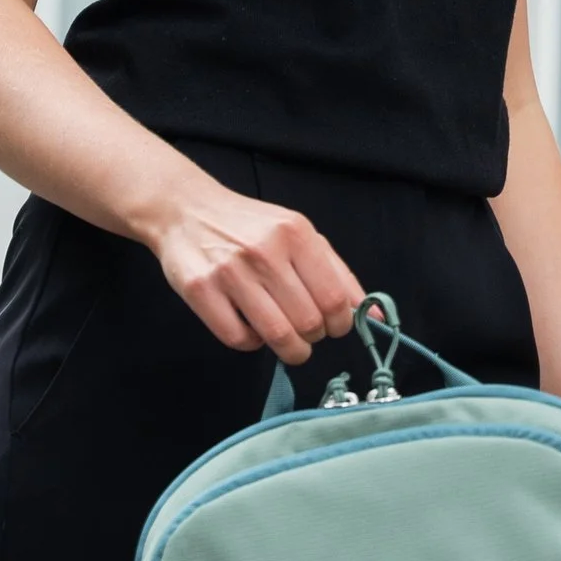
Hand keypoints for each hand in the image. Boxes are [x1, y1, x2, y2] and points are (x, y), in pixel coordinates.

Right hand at [147, 166, 361, 363]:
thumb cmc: (250, 227)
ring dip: (289, 349)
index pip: (335, 298)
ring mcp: (229, 271)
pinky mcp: (199, 290)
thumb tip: (373, 318)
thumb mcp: (298, 234)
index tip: (334, 327)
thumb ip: (337, 274)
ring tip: (287, 343)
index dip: (341, 324)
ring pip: (277, 335)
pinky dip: (252, 344)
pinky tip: (252, 329)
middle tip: (306, 333)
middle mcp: (264, 251)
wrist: (187, 211)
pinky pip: (239, 339)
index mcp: (295, 233)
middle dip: (313, 338)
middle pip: (308, 321)